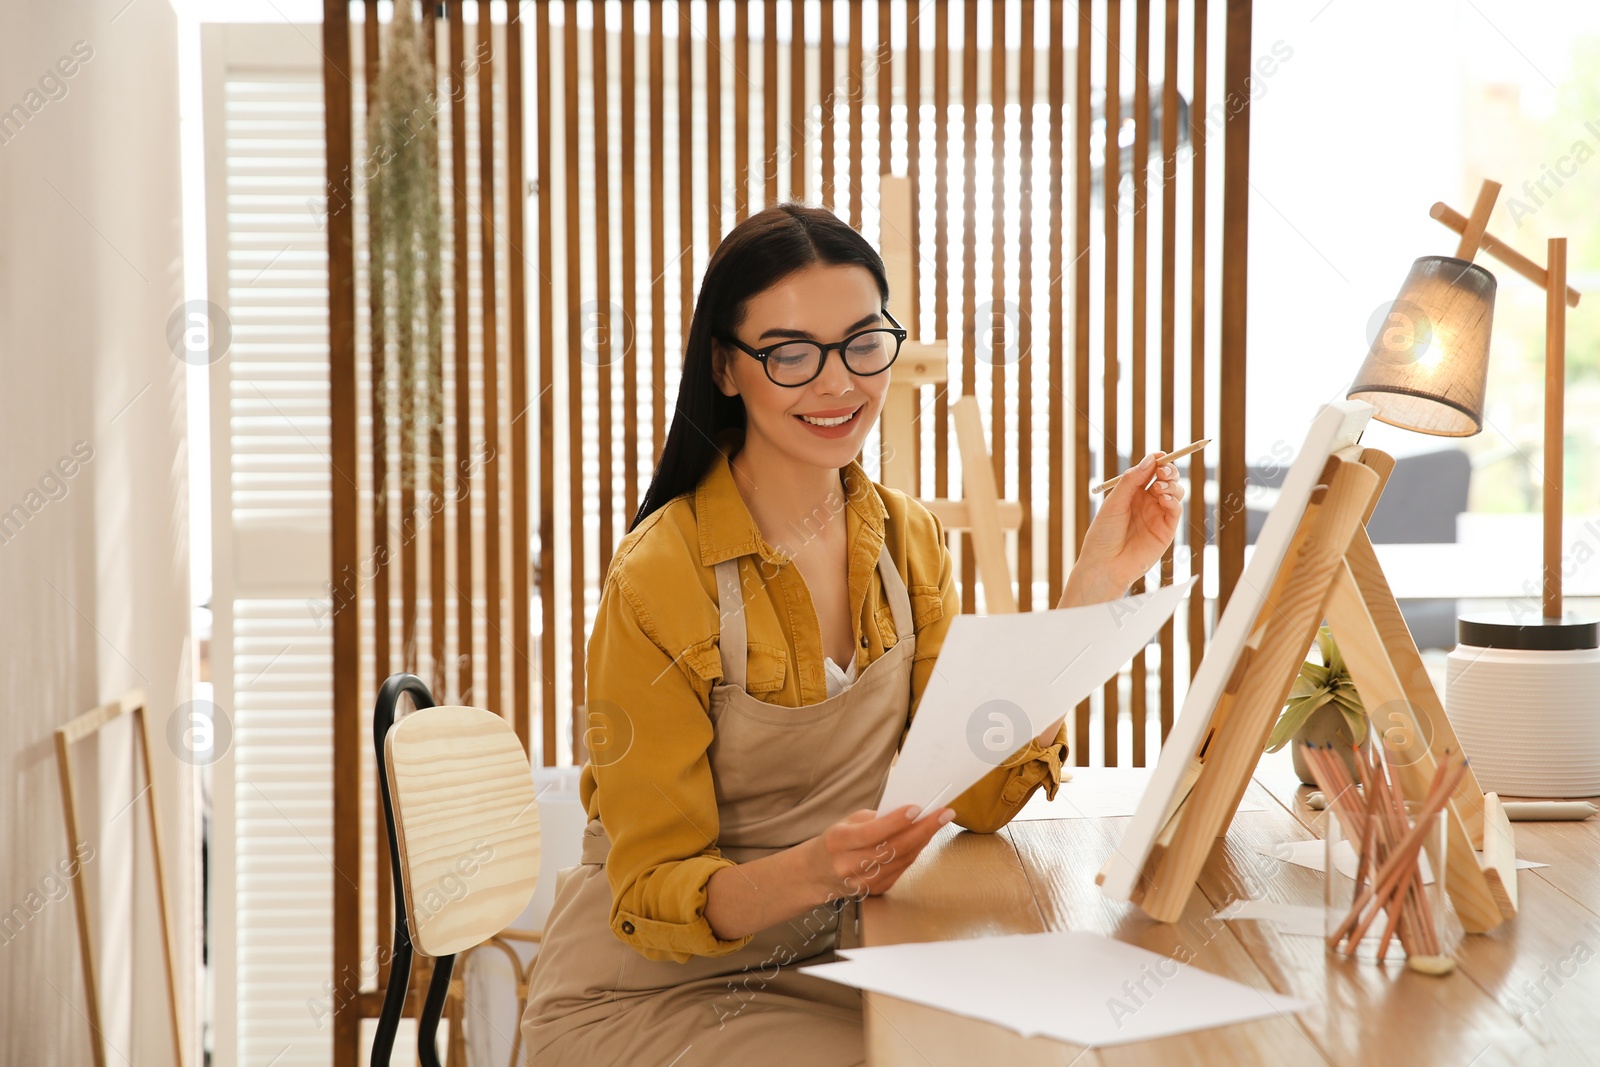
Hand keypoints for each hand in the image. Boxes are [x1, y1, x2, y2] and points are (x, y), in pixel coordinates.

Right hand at [812, 805, 953, 898]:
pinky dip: (915, 852)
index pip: (873, 832)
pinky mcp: (874, 890)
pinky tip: (924, 838)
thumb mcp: (847, 822)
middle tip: (944, 814)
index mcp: (839, 841)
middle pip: (893, 848)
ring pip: (901, 860)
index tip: (917, 808)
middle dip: (923, 829)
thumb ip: (875, 819)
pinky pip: (901, 869)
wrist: (817, 873)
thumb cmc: (837, 841)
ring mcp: (862, 882)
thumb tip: (910, 813)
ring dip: (924, 840)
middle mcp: (849, 865)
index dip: (897, 821)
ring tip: (938, 822)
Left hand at [1063, 453, 1184, 603]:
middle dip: (1168, 470)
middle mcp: (1147, 502)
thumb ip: (1131, 480)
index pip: (1150, 471)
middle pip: (1166, 479)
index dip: (1157, 461)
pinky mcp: (1166, 530)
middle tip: (1162, 470)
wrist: (1104, 565)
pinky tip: (1163, 498)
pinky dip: (1173, 500)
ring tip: (1159, 487)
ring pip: (1175, 491)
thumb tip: (1151, 458)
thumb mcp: (1114, 503)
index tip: (1160, 455)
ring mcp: (1158, 515)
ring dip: (1171, 484)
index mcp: (1132, 493)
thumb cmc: (1103, 535)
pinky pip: (1176, 510)